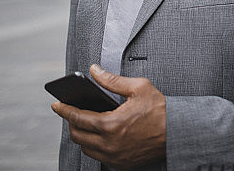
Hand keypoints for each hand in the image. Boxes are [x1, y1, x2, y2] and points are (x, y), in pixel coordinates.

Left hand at [51, 64, 165, 168]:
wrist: (177, 132)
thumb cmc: (160, 110)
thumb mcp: (138, 88)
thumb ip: (112, 80)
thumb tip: (94, 71)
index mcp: (111, 124)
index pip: (77, 118)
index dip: (64, 110)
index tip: (56, 105)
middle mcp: (110, 144)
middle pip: (77, 136)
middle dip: (72, 123)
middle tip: (72, 113)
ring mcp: (115, 157)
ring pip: (86, 149)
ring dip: (83, 136)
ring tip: (86, 124)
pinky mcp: (121, 164)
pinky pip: (99, 158)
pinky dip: (95, 147)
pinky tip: (100, 136)